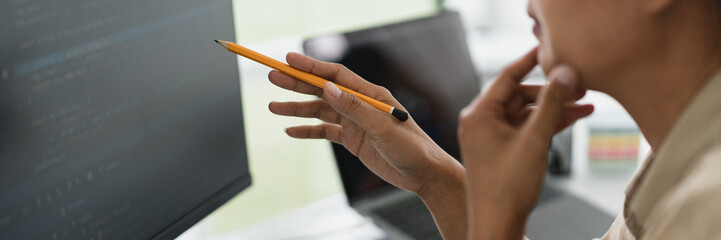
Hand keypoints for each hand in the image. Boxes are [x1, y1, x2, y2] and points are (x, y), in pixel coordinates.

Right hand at [267, 52, 462, 195]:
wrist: (424, 174)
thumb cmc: (412, 148)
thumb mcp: (382, 128)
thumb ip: (355, 108)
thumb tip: (328, 89)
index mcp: (371, 95)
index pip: (336, 76)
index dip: (312, 67)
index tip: (289, 60)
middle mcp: (361, 105)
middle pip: (323, 90)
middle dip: (297, 84)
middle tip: (273, 77)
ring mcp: (356, 122)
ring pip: (320, 111)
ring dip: (297, 108)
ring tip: (273, 106)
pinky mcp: (353, 140)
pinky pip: (325, 132)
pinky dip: (307, 131)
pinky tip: (290, 130)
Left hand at [459, 48, 593, 239]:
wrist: (498, 224)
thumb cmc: (508, 188)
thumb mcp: (535, 140)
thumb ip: (552, 104)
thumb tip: (566, 73)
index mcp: (479, 114)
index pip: (508, 76)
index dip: (532, 62)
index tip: (552, 50)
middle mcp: (480, 122)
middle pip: (520, 94)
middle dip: (551, 92)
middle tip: (581, 87)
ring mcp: (490, 136)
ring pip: (525, 113)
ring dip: (553, 109)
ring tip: (586, 106)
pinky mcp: (500, 150)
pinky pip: (524, 128)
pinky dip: (546, 125)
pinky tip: (573, 119)